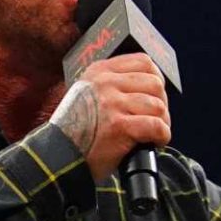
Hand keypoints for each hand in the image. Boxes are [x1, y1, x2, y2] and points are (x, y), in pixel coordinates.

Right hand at [50, 59, 170, 182]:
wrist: (58, 158)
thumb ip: (110, 86)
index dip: (156, 79)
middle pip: (155, 83)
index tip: (155, 95)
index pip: (143, 62)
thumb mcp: (87, 95)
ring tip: (154, 133)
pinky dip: (162, 135)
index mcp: (99, 72)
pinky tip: (156, 142)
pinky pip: (156, 126)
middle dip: (161, 103)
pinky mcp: (119, 126)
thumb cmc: (74, 133)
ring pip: (157, 105)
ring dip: (162, 122)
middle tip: (155, 119)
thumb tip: (148, 87)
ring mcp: (112, 104)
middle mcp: (105, 84)